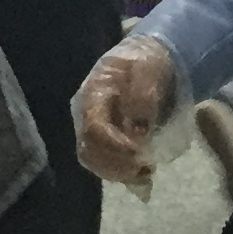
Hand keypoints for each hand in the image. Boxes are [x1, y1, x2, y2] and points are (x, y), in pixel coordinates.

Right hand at [75, 35, 180, 184]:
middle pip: (88, 149)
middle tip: (144, 167)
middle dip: (116, 164)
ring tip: (146, 174)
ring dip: (118, 173)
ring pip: (93, 160)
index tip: (140, 152)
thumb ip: (142, 92)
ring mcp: (90, 127)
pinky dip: (121, 173)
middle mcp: (85, 114)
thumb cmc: (143, 62)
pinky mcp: (101, 138)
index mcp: (92, 94)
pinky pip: (103, 162)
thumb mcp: (147, 67)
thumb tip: (139, 125)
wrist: (140, 58)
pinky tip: (143, 175)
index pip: (93, 127)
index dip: (114, 145)